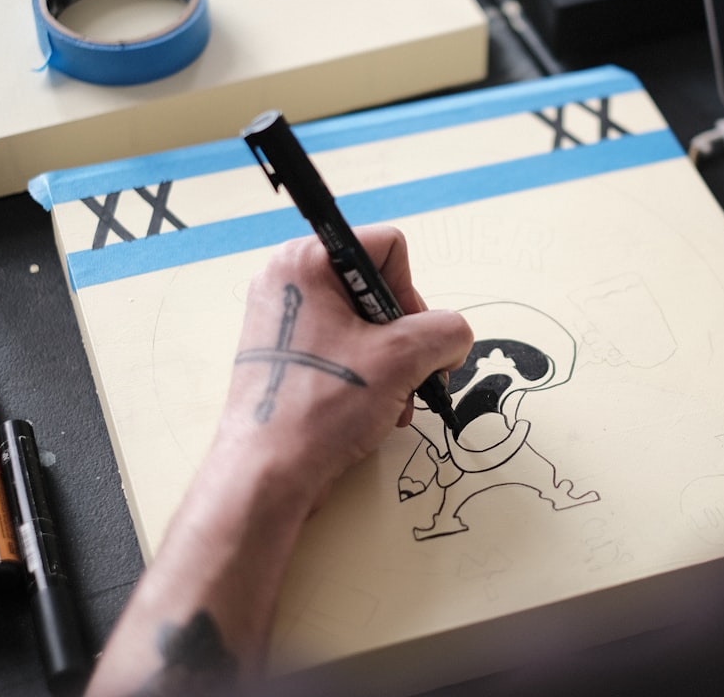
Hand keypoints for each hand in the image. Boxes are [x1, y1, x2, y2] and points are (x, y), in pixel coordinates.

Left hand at [217, 227, 472, 508]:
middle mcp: (288, 283)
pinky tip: (376, 411)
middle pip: (379, 289)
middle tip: (408, 373)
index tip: (408, 337)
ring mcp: (284, 321)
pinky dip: (370, 377)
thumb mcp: (403, 358)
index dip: (411, 293)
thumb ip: (446, 331)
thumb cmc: (321, 407)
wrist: (268, 474)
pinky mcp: (286, 356)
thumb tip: (454, 336)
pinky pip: (345, 349)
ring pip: (366, 325)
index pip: (387, 248)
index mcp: (304, 262)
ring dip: (394, 364)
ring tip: (393, 401)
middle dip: (405, 337)